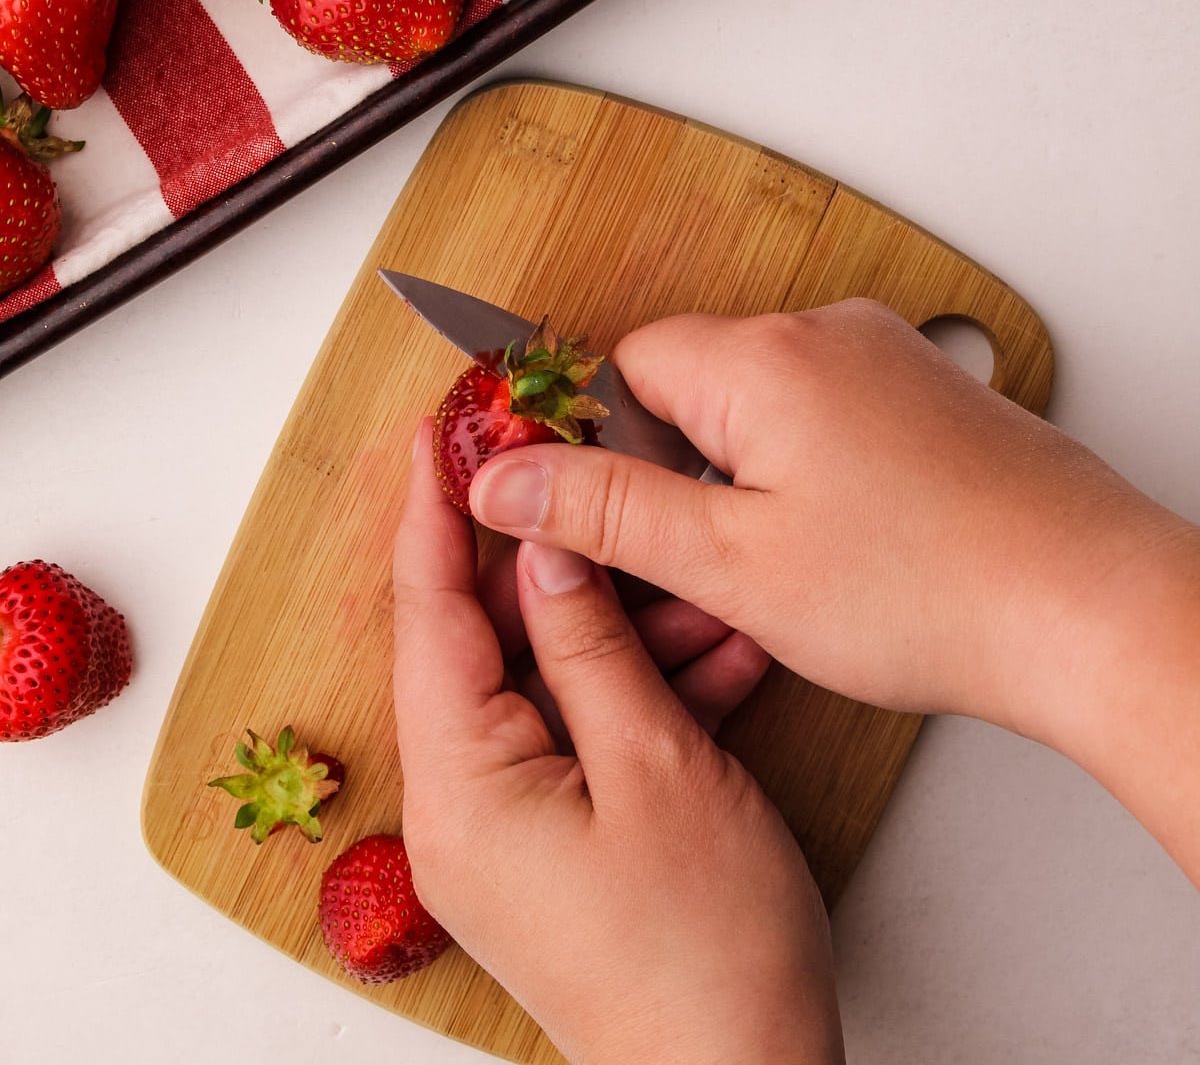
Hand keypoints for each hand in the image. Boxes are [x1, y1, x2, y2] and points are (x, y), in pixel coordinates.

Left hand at [393, 421, 844, 1064]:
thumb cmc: (704, 953)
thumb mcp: (657, 765)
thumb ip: (590, 642)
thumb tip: (544, 544)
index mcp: (461, 787)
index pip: (429, 615)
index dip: (436, 512)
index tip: (443, 428)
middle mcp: (467, 807)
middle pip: (493, 643)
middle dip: (564, 565)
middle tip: (608, 482)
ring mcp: (516, 829)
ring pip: (555, 683)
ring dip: (630, 631)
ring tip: (711, 584)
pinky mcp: (567, 845)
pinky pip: (589, 736)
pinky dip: (648, 693)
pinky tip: (722, 654)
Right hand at [466, 302, 1196, 764]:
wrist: (1087, 605)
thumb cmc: (926, 589)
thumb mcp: (731, 564)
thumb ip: (605, 510)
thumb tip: (503, 476)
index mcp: (760, 358)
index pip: (623, 365)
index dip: (597, 445)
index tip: (591, 514)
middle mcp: (824, 333)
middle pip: (691, 383)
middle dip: (673, 472)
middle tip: (692, 569)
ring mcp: (884, 359)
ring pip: (760, 407)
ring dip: (743, 481)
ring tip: (780, 575)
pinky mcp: (927, 395)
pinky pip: (828, 417)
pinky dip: (809, 475)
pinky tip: (841, 552)